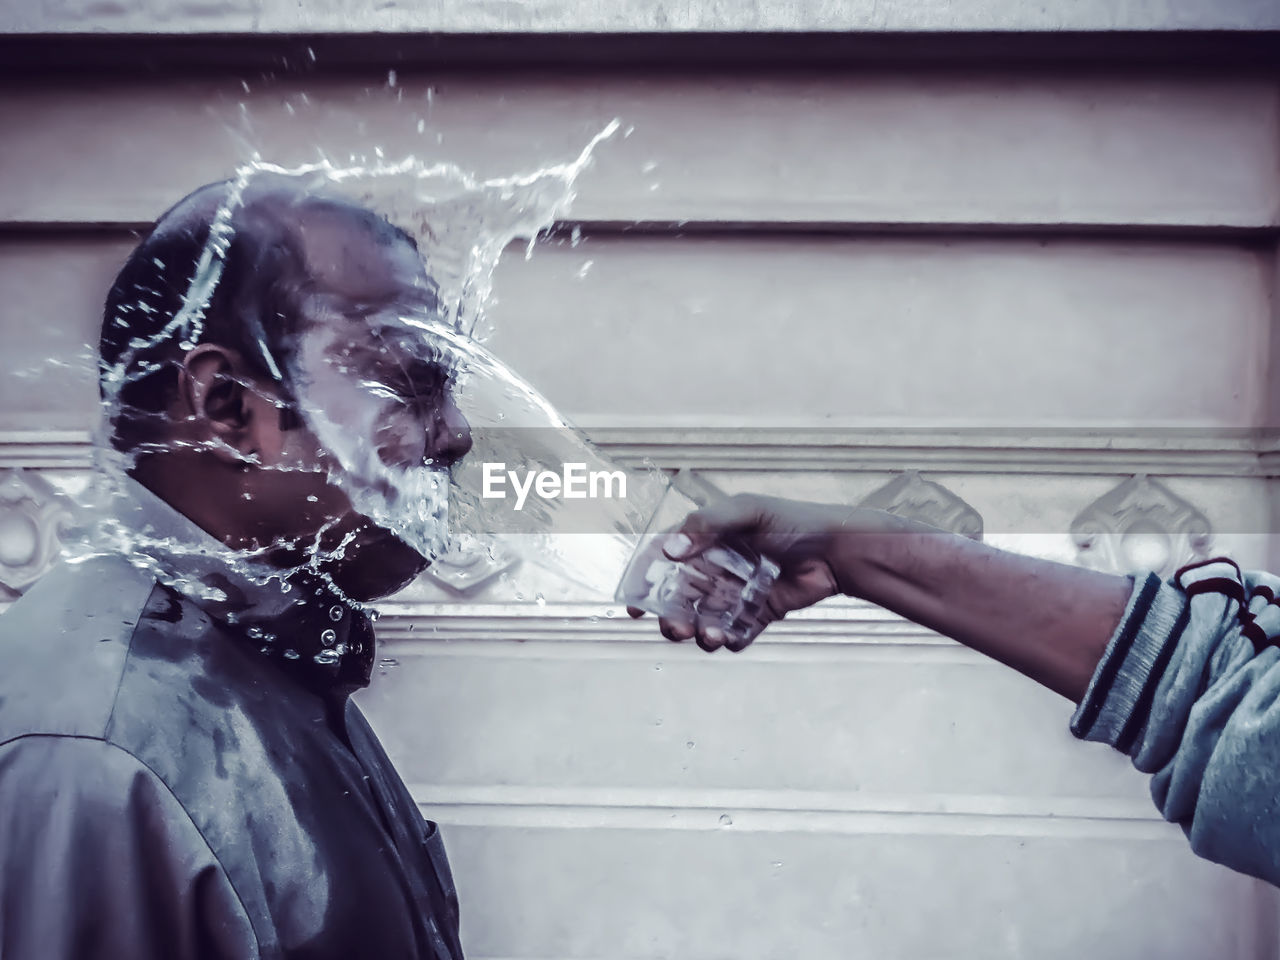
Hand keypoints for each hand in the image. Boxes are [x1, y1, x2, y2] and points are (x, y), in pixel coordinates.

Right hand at [626, 493, 854, 652]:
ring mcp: (735, 592)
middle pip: (679, 598)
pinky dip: (729, 640)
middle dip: (671, 618)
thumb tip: (671, 551)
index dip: (646, 582)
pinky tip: (731, 639)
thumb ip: (707, 525)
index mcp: (707, 538)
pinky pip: (735, 632)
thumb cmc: (793, 522)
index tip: (635, 606)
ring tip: (707, 636)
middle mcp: (716, 567)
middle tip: (675, 628)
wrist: (836, 551)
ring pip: (703, 619)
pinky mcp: (757, 613)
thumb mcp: (746, 512)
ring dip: (697, 632)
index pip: (666, 559)